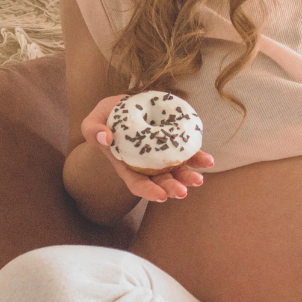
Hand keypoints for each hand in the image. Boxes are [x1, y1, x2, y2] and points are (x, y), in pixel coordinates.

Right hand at [81, 95, 214, 201]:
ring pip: (178, 171)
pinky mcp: (176, 143)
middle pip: (162, 182)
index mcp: (128, 166)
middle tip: (182, 192)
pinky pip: (189, 153)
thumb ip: (92, 130)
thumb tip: (105, 137)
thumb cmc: (106, 117)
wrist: (125, 105)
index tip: (161, 197)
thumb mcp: (92, 121)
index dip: (149, 192)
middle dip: (172, 188)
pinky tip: (208, 161)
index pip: (138, 184)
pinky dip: (199, 158)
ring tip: (199, 179)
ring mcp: (164, 155)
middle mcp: (148, 165)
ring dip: (189, 177)